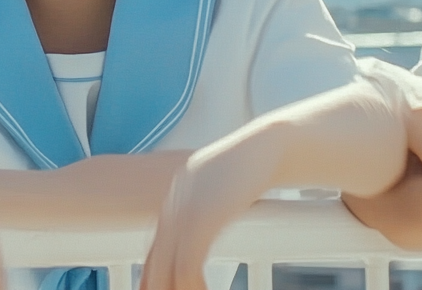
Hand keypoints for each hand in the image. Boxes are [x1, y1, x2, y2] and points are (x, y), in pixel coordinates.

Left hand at [140, 129, 282, 289]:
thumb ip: (209, 210)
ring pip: (168, 265)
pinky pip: (188, 262)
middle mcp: (175, 202)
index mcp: (177, 197)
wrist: (270, 145)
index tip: (151, 289)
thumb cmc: (254, 169)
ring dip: (178, 288)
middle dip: (159, 284)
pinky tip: (202, 289)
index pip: (155, 246)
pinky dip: (192, 283)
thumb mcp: (223, 190)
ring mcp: (186, 209)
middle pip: (155, 258)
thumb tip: (205, 234)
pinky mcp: (203, 217)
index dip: (151, 274)